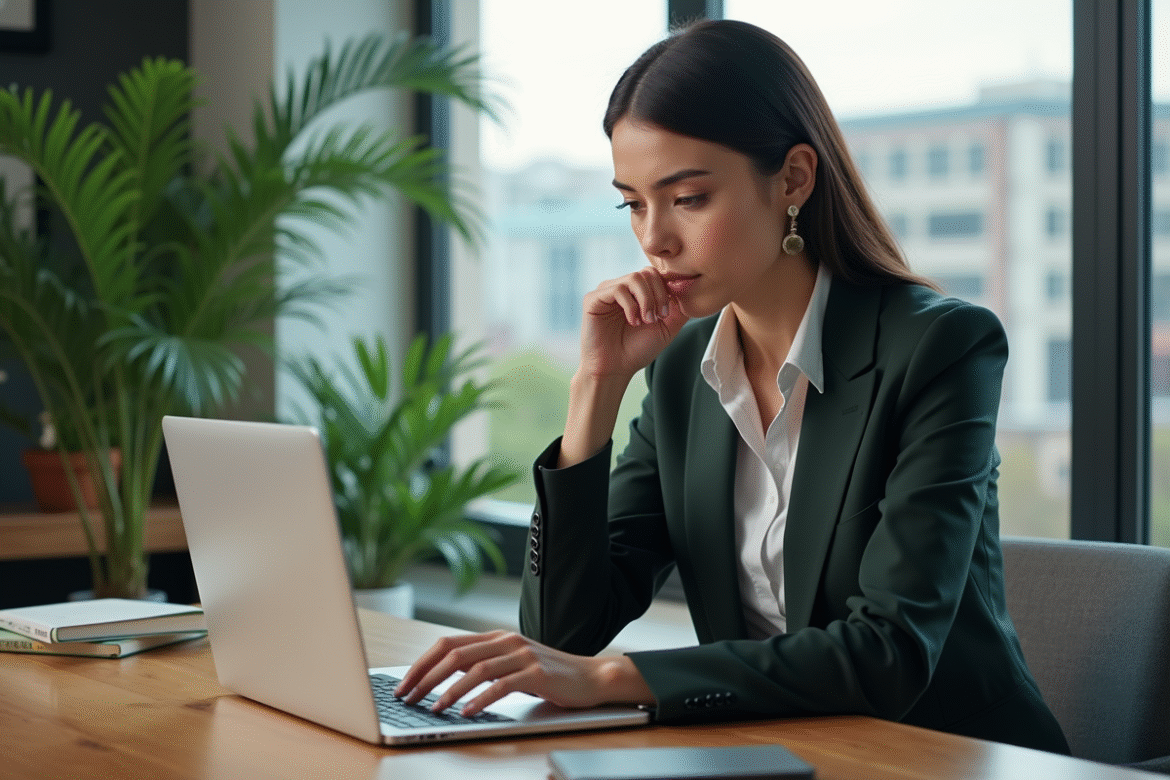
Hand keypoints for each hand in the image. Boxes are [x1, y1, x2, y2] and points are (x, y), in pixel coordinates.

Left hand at [393, 630, 652, 716]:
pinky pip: (502, 685)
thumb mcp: (510, 664)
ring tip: (433, 709)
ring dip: (449, 690)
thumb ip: (483, 664)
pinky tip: (467, 712)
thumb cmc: (548, 674)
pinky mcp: (536, 673)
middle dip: (425, 677)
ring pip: (475, 668)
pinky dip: (480, 699)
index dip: (421, 664)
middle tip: (407, 698)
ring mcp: (522, 655)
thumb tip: (444, 677)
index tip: (403, 685)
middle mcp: (506, 641)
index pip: (447, 644)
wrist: (590, 676)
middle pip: (455, 654)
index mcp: (495, 637)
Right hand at [578, 267, 689, 380]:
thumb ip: (679, 308)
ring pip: (635, 277)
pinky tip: (632, 321)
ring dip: (647, 300)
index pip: (656, 274)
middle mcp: (621, 288)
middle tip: (658, 317)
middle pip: (647, 272)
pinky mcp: (593, 299)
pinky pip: (618, 289)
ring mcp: (607, 291)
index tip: (668, 312)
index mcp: (637, 293)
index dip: (667, 289)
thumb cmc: (637, 350)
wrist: (615, 370)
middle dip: (659, 294)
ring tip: (646, 320)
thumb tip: (690, 290)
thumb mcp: (667, 328)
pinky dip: (631, 305)